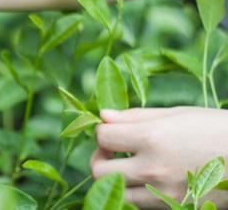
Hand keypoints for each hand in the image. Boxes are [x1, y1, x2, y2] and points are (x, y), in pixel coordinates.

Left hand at [91, 107, 227, 206]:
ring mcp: (162, 192)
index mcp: (151, 138)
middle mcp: (152, 168)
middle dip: (100, 157)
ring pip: (116, 191)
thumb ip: (135, 116)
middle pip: (99, 170)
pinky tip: (145, 177)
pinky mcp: (174, 207)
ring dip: (114, 177)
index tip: (113, 128)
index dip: (103, 130)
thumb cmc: (215, 128)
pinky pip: (137, 203)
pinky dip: (133, 191)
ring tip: (127, 164)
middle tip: (112, 149)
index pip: (103, 136)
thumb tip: (102, 116)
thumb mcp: (176, 114)